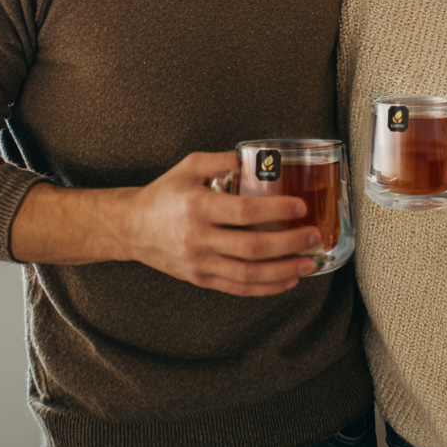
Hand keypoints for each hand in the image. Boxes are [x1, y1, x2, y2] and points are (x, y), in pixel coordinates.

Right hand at [10, 152, 321, 295]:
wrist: (132, 228)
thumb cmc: (164, 194)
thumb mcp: (189, 166)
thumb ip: (222, 160)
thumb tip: (258, 159)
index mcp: (198, 206)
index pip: (245, 212)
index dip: (276, 211)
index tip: (299, 207)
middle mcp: (199, 238)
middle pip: (252, 247)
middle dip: (288, 243)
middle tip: (313, 235)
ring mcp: (200, 263)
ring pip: (249, 274)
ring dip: (284, 270)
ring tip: (308, 262)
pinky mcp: (201, 279)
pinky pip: (238, 288)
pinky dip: (266, 288)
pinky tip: (287, 281)